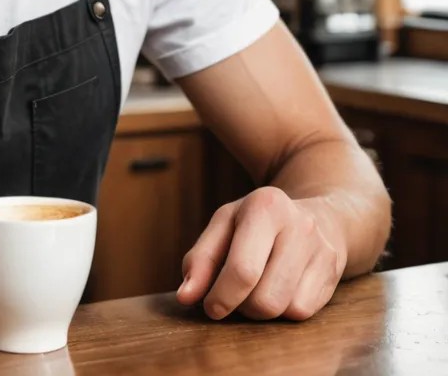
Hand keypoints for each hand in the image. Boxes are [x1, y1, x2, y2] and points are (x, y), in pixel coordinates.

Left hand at [176, 186, 346, 320]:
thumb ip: (200, 259)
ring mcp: (322, 251)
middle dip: (242, 307)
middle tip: (233, 297)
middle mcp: (298, 226)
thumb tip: (185, 296)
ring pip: (285, 310)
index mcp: (265, 207)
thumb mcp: (225, 226)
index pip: (242, 270)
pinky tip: (279, 290)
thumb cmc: (259, 223)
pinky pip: (304, 313)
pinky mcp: (335, 274)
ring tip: (255, 290)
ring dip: (262, 311)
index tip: (210, 307)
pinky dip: (284, 311)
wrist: (320, 216)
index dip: (222, 297)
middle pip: (265, 298)